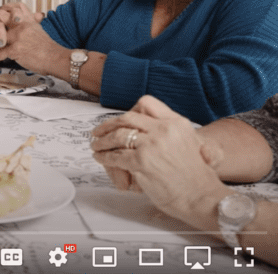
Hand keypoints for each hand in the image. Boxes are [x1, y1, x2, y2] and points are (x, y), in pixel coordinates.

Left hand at [0, 2, 53, 71]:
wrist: (56, 58)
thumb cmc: (48, 47)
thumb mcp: (39, 29)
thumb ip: (33, 22)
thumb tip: (36, 15)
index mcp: (27, 20)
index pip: (13, 7)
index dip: (2, 8)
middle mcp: (21, 26)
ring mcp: (18, 37)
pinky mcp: (16, 50)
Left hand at [90, 95, 227, 224]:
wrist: (203, 197)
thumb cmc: (195, 177)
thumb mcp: (188, 143)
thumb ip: (167, 133)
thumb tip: (143, 130)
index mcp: (176, 123)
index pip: (147, 103)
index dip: (129, 111)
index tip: (119, 119)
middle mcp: (164, 130)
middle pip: (127, 118)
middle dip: (108, 125)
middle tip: (99, 131)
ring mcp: (151, 145)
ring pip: (117, 136)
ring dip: (102, 142)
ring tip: (97, 146)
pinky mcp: (141, 161)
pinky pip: (115, 156)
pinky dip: (104, 157)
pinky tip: (102, 158)